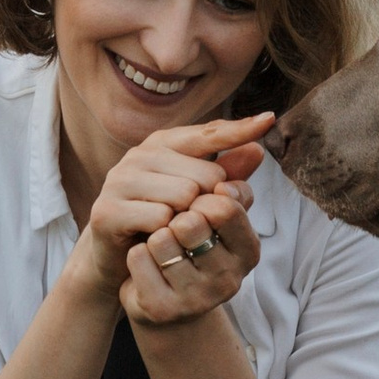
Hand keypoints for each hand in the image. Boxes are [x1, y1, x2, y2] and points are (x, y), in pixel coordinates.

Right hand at [79, 115, 271, 290]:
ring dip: (187, 220)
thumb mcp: (199, 199)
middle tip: (191, 220)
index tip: (270, 119)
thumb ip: (227, 176)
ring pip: (184, 196)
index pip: (209, 134)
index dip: (239, 130)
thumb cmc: (163, 222)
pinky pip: (160, 219)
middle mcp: (139, 155)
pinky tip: (156, 239)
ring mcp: (120, 180)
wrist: (117, 260)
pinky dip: (167, 235)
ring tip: (173, 229)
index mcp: (163, 144)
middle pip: (205, 175)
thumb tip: (257, 150)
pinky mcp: (108, 209)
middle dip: (209, 203)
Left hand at [119, 175, 260, 325]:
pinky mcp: (163, 309)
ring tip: (160, 246)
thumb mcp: (214, 210)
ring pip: (161, 240)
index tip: (194, 199)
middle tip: (173, 224)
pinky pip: (138, 260)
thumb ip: (232, 177)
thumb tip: (256, 148)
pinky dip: (136, 254)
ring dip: (153, 233)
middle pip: (189, 222)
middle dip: (173, 212)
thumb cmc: (188, 242)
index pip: (224, 205)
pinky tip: (145, 263)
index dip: (199, 193)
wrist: (160, 294)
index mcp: (248, 250)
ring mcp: (197, 298)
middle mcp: (229, 279)